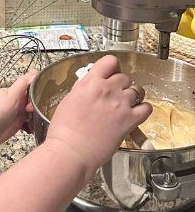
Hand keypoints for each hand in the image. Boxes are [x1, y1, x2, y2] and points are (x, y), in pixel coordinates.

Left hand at [0, 70, 37, 148]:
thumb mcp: (11, 95)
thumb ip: (23, 83)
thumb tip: (35, 71)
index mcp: (16, 93)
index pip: (34, 89)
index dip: (40, 94)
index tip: (42, 100)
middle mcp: (17, 103)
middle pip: (35, 102)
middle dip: (40, 107)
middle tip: (37, 113)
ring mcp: (16, 114)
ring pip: (32, 114)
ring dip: (37, 117)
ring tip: (39, 121)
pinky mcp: (15, 125)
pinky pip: (28, 125)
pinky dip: (32, 127)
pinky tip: (33, 129)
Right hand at [46, 55, 151, 180]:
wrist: (71, 150)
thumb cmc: (64, 131)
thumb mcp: (69, 100)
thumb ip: (83, 89)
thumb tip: (91, 85)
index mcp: (90, 83)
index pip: (109, 61)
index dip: (111, 67)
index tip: (110, 73)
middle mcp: (107, 89)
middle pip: (124, 77)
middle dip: (120, 85)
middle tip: (114, 95)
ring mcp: (120, 104)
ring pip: (137, 90)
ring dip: (132, 96)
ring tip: (124, 105)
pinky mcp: (130, 120)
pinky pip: (146, 108)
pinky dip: (143, 109)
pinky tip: (135, 113)